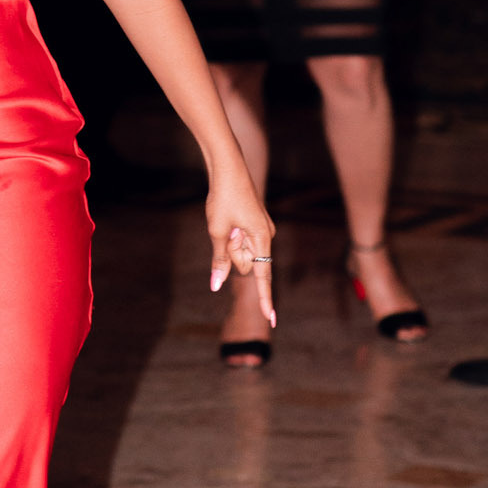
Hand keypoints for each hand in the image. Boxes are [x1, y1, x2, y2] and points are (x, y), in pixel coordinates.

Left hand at [206, 171, 275, 323]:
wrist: (227, 167)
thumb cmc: (222, 198)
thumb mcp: (217, 231)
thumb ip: (219, 259)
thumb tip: (216, 285)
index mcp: (262, 240)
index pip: (263, 277)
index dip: (265, 299)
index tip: (271, 320)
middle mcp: (266, 237)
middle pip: (245, 263)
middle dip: (232, 252)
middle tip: (225, 228)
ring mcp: (260, 230)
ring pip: (240, 251)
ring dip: (229, 241)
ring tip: (227, 219)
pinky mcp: (253, 225)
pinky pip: (240, 240)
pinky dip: (231, 235)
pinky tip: (228, 218)